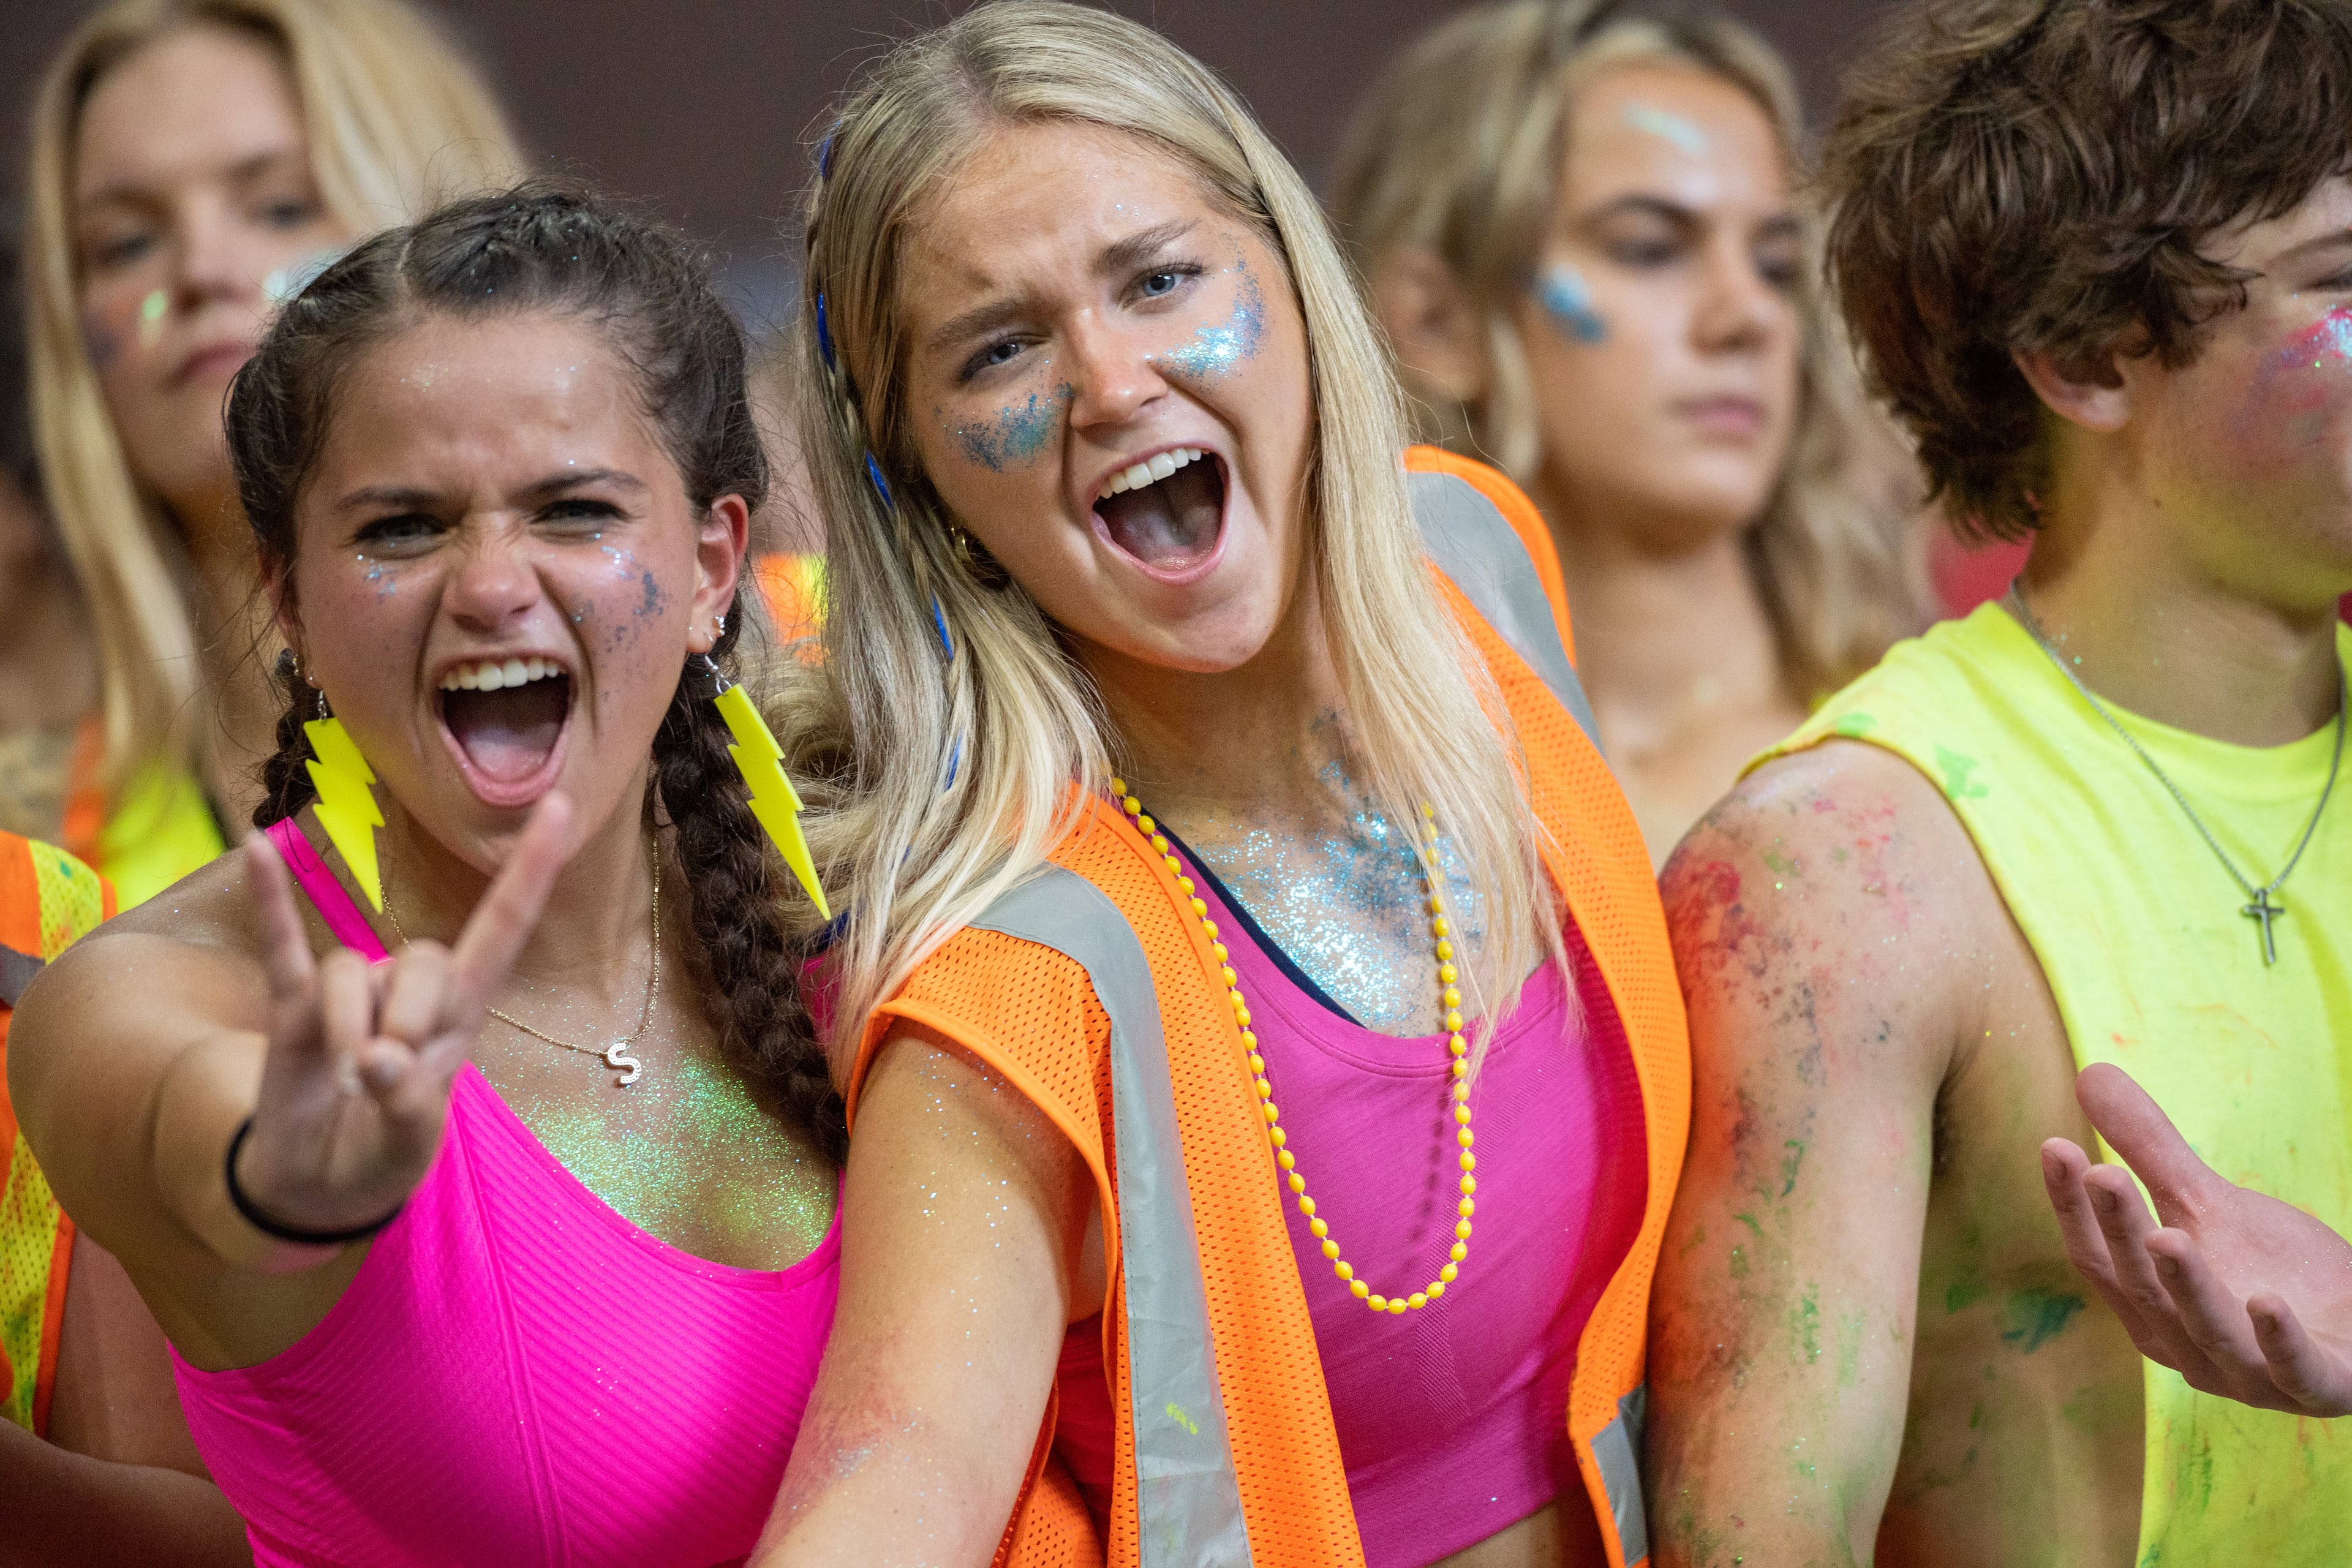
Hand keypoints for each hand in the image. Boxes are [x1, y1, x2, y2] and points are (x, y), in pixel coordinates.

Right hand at [231, 796, 571, 1250]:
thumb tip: (378, 1061)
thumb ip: (405, 1105)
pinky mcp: (293, 1006)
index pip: (504, 929)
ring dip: (344, 1026)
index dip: (531, 871)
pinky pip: (283, 944)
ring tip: (344, 1084)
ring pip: (352, 971)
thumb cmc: (382, 1157)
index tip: (561, 806)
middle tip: (380, 1080)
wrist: (318, 1185)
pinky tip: (255, 846)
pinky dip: (271, 901)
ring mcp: (353, 995)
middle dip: (402, 1018)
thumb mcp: (409, 1145)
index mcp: (461, 1015)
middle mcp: (412, 992)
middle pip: (421, 959)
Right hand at [2042, 1061, 2351, 1415]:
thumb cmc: (2273, 1270)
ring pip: (2208, 1332)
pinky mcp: (2319, 1386)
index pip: (2097, 1257)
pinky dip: (2279, 1341)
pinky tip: (2266, 1302)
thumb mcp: (2208, 1204)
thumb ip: (2151, 1150)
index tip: (2056, 1148)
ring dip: (2187, 1288)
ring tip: (2167, 1236)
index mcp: (2149, 1308)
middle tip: (2104, 1174)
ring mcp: (2250, 1374)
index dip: (2074, 1207)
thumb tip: (2090, 1074)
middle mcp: (2187, 1348)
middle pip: (2143, 1290)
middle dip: (2122, 1232)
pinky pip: (2296, 1371)